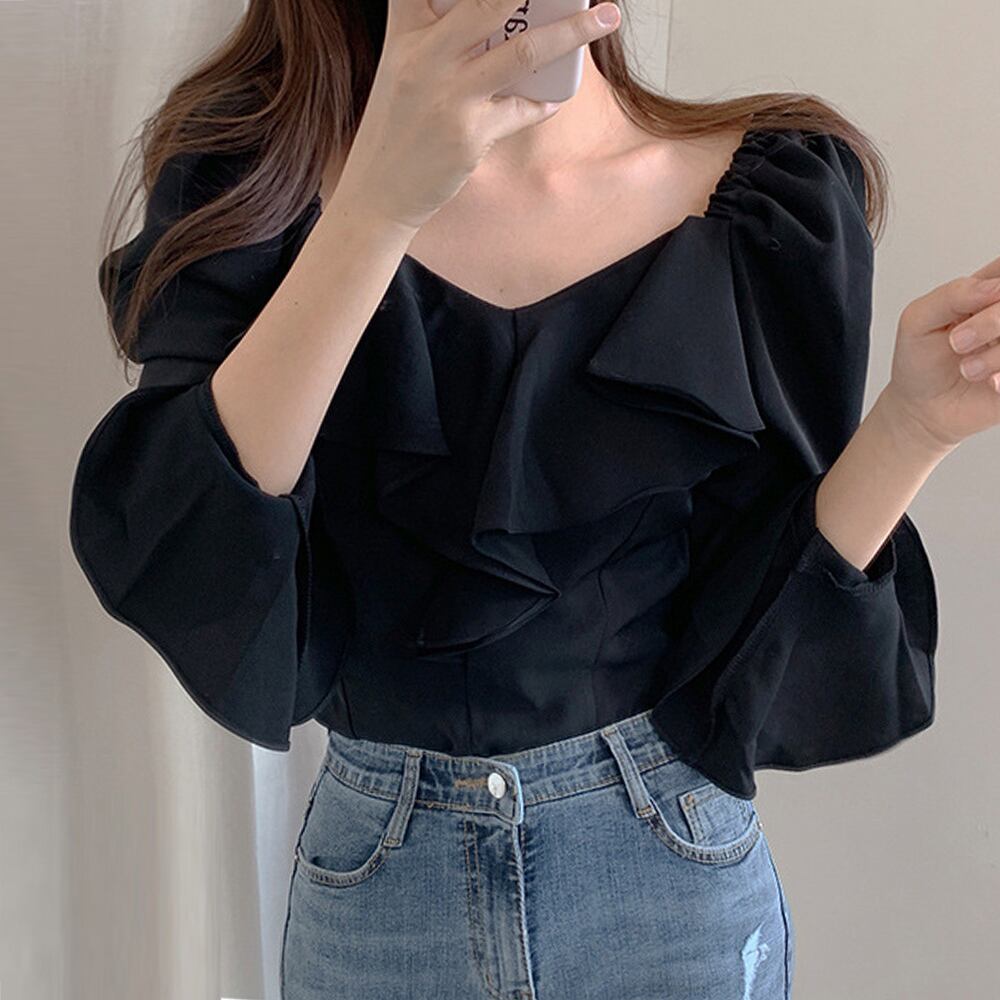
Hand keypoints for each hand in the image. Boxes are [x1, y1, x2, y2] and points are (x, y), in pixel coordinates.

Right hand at [332, 0, 621, 232]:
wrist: (377, 191)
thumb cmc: (397, 125)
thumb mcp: (403, 66)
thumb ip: (439, 34)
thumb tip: (506, 16)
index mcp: (406, 32)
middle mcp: (425, 57)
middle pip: (493, 1)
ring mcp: (449, 96)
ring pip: (523, 50)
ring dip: (573, 32)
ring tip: (606, 17)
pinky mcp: (469, 135)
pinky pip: (524, 108)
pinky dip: (545, 100)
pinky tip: (553, 97)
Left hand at [886, 255, 999, 453]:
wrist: (921, 409)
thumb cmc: (920, 361)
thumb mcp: (918, 320)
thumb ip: (952, 295)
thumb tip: (992, 287)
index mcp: (991, 289)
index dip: (996, 286)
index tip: (984, 299)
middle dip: (992, 321)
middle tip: (958, 342)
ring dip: (995, 354)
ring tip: (967, 369)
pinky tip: (990, 383)